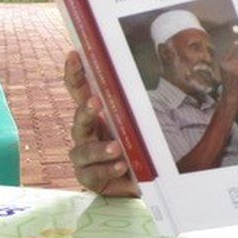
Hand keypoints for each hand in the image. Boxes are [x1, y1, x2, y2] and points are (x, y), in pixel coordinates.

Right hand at [63, 51, 138, 196]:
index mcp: (96, 116)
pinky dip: (107, 169)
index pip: (80, 93)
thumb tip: (163, 71)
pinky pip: (92, 174)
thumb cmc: (136, 147)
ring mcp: (83, 158)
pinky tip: (121, 166)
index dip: (75, 74)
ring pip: (83, 150)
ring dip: (99, 148)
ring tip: (116, 147)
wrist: (138, 181)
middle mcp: (85, 135)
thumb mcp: (139, 123)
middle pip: (78, 119)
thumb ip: (139, 105)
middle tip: (96, 103)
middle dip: (86, 110)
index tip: (74, 55)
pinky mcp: (88, 179)